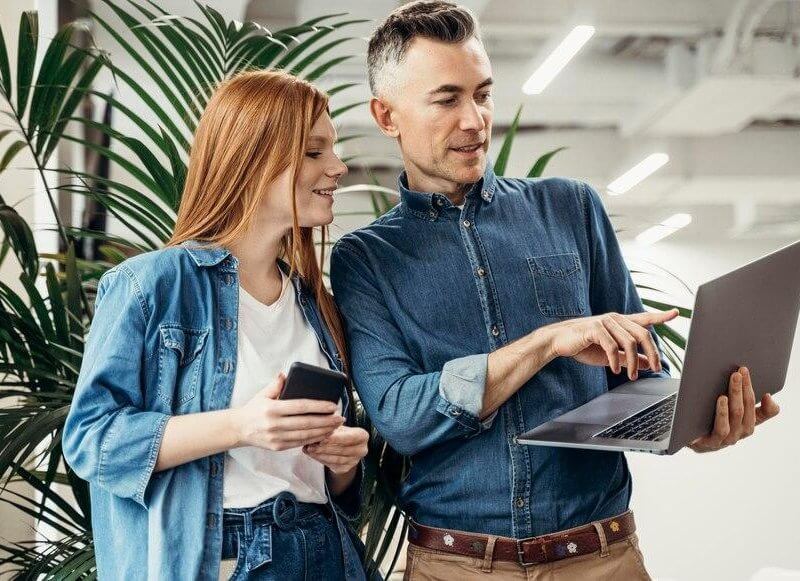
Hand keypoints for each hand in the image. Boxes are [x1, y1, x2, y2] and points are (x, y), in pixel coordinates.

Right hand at [233, 373, 343, 451]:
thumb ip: (276, 384)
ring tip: (336, 426)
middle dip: (326, 421)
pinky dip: (314, 439)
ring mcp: (276, 437)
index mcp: (272, 408)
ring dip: (324, 431)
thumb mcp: (262, 394)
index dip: (319, 406)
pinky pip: (300, 443)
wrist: (238, 429)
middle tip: (340, 417)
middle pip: (306, 423)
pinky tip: (324, 434)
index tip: (332, 406)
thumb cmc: (253, 409)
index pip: (301, 406)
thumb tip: (285, 373)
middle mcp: (274, 424)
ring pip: (305, 435)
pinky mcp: (278, 447)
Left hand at [302, 425, 368, 473]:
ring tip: (308, 449)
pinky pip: (331, 465)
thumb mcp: (337, 425)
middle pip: (342, 450)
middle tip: (310, 445)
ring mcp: (354, 461)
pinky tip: (311, 454)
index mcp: (363, 436)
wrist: (342, 445)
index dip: (336, 439)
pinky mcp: (345, 469)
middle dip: (324, 447)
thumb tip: (322, 425)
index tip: (322, 438)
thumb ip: (332, 426)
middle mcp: (362, 450)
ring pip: (336, 459)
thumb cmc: (339, 432)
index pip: (350, 438)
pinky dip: (320, 459)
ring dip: (320, 454)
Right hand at [543, 309, 678, 379]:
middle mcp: (615, 319)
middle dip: (652, 353)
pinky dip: (615, 360)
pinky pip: (612, 346)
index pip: (644, 318)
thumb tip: (647, 364)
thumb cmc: (584, 347)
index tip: (675, 313)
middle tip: (655, 369)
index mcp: (620, 323)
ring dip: (633, 362)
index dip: (660, 316)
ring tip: (632, 376)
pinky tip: (613, 370)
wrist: (559, 342)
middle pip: (643, 334)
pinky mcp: (594, 329)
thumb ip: (628, 358)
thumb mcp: (610, 355)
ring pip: (629, 342)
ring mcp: (605, 322)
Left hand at [689, 366, 779, 452]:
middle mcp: (739, 433)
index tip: (767, 393)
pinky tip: (721, 399)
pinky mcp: (711, 442)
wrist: (684, 436)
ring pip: (736, 416)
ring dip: (736, 396)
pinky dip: (723, 413)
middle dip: (744, 387)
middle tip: (740, 371)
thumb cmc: (706, 417)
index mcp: (746, 423)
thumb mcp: (723, 406)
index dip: (769, 407)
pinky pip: (721, 429)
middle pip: (746, 409)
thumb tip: (752, 384)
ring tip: (734, 380)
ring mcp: (726, 439)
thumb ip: (736, 396)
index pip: (762, 415)